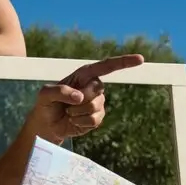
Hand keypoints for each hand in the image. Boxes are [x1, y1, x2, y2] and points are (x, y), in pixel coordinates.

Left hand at [26, 54, 145, 142]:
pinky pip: (94, 120)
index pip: (107, 66)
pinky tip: (73, 121)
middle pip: (96, 90)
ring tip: (69, 113)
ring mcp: (98, 102)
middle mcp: (94, 86)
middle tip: (66, 105)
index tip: (140, 60)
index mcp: (84, 75)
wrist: (47, 124)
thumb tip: (79, 97)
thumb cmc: (45, 104)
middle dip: (79, 99)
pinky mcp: (97, 117)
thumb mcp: (45, 94)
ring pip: (94, 107)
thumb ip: (59, 91)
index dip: (124, 62)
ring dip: (77, 113)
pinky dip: (80, 122)